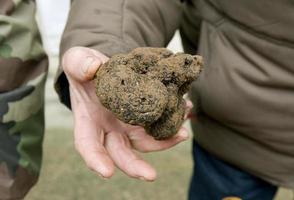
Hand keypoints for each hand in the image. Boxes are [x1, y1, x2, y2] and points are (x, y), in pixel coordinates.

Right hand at [62, 47, 190, 180]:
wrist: (104, 68)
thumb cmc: (85, 68)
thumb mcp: (77, 60)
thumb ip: (79, 63)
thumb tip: (93, 67)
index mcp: (88, 121)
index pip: (88, 144)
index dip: (96, 159)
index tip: (107, 172)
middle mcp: (109, 129)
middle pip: (121, 153)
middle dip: (135, 166)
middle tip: (151, 176)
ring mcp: (128, 125)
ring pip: (146, 142)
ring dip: (164, 142)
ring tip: (182, 132)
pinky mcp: (144, 118)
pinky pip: (159, 125)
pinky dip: (172, 123)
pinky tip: (184, 110)